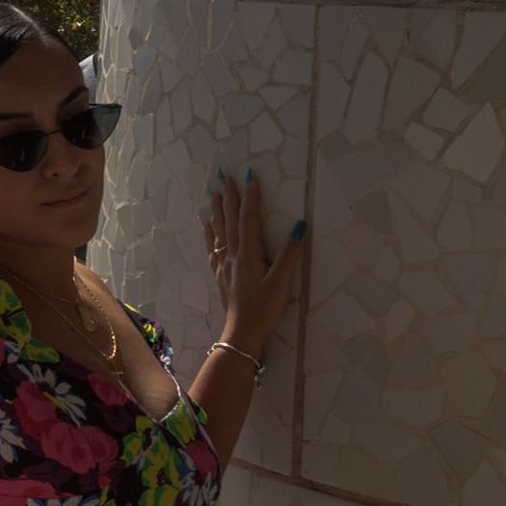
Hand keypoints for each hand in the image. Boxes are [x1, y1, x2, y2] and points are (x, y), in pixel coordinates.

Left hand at [201, 169, 304, 346]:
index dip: (250, 197)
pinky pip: (212, 246)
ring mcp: (224, 263)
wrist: (242, 330)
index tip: (250, 177)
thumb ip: (289, 254)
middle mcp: (233, 254)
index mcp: (249, 253)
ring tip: (212, 192)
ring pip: (218, 230)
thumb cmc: (264, 307)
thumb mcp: (281, 281)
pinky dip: (209, 232)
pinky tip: (206, 225)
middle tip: (223, 175)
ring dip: (216, 209)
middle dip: (227, 196)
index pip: (248, 218)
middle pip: (229, 219)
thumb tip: (299, 226)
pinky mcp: (221, 273)